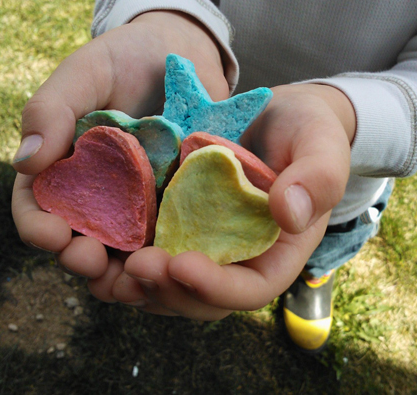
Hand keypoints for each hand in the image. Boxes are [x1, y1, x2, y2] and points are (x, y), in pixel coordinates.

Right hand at [11, 11, 228, 285]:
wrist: (183, 52)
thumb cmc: (126, 56)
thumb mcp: (86, 72)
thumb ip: (52, 109)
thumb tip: (24, 163)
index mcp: (62, 165)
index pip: (38, 205)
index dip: (37, 226)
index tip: (50, 235)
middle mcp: (96, 192)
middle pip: (79, 238)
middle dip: (79, 257)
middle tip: (90, 263)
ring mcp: (137, 202)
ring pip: (123, 250)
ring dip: (123, 270)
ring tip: (133, 276)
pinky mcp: (175, 203)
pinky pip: (169, 236)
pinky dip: (167, 253)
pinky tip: (173, 261)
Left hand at [103, 83, 355, 319]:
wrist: (279, 116)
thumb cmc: (309, 131)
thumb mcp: (323, 146)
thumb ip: (317, 178)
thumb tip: (289, 213)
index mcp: (276, 252)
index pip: (252, 289)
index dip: (218, 288)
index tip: (183, 264)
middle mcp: (238, 258)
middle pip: (201, 299)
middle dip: (167, 291)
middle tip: (134, 267)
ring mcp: (205, 244)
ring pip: (168, 285)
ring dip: (134, 285)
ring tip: (102, 266)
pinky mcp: (178, 224)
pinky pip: (149, 250)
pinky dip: (120, 256)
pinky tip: (94, 242)